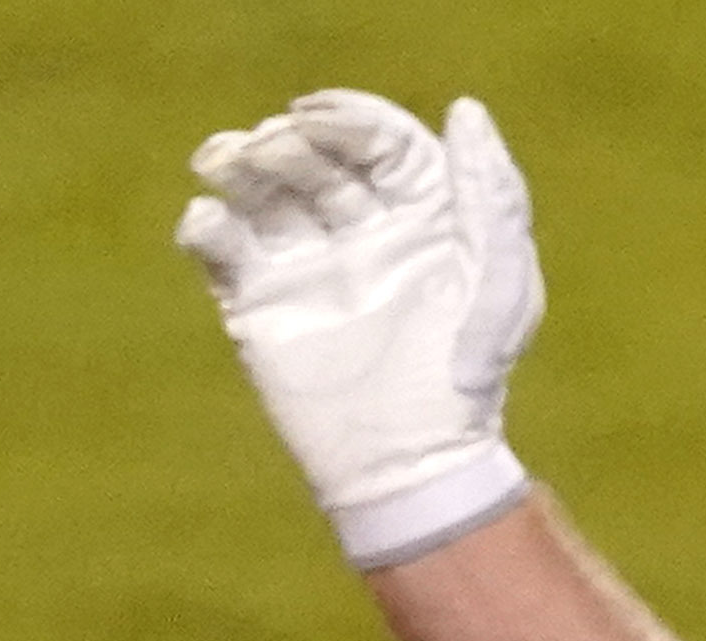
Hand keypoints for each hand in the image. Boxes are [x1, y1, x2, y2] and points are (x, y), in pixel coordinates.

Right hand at [179, 90, 543, 566]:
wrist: (406, 464)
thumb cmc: (463, 379)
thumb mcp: (499, 286)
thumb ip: (490, 197)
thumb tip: (465, 110)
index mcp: (423, 217)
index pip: (381, 143)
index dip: (349, 118)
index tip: (316, 115)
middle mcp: (361, 231)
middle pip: (317, 158)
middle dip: (290, 142)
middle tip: (273, 147)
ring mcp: (307, 265)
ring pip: (262, 192)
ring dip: (239, 164)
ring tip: (224, 160)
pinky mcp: (260, 303)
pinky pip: (222, 249)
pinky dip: (206, 226)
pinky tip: (208, 222)